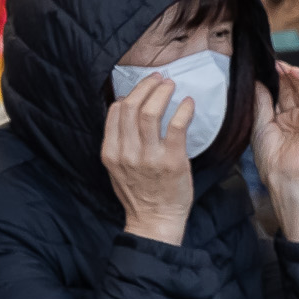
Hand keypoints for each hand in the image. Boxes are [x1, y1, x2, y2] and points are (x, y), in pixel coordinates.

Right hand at [102, 76, 193, 246]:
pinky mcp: (171, 161)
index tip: (141, 88)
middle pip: (130, 108)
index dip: (128, 94)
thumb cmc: (138, 194)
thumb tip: (127, 114)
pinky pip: (175, 127)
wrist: (154, 220)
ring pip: (150, 113)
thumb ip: (118, 143)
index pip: (114, 113)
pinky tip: (188, 103)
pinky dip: (182, 110)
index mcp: (110, 152)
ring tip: (171, 85)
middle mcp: (126, 152)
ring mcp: (148, 157)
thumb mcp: (116, 169)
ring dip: (161, 93)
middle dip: (145, 87)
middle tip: (158, 78)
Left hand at [255, 63, 298, 241]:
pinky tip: (295, 71)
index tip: (260, 68)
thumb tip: (256, 81)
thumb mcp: (259, 123)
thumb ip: (260, 101)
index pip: (280, 91)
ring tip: (280, 65)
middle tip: (269, 63)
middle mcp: (297, 114)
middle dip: (282, 72)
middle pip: (293, 85)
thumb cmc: (271, 157)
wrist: (284, 173)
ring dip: (295, 71)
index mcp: (282, 118)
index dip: (272, 78)